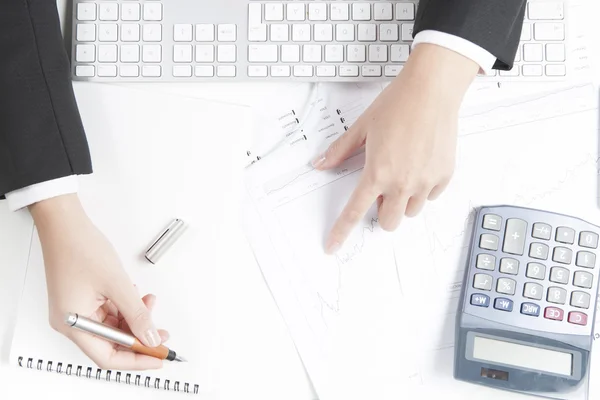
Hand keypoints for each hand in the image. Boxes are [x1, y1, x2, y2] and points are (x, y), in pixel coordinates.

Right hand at [29, 194, 167, 369]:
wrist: (65, 223)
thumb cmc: (79, 247)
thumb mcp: (117, 284)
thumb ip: (137, 313)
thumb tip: (150, 335)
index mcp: (73, 323)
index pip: (107, 357)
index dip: (135, 360)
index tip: (157, 357)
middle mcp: (71, 320)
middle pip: (111, 342)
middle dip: (139, 336)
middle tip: (161, 333)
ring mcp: (76, 309)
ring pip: (113, 325)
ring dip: (134, 317)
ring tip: (150, 303)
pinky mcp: (82, 298)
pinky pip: (108, 311)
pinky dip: (126, 306)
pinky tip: (136, 296)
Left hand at [313, 44, 479, 252]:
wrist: (431, 90)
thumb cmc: (397, 105)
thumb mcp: (362, 128)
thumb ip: (340, 151)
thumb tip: (320, 164)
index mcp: (377, 172)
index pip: (355, 211)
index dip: (341, 231)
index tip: (332, 246)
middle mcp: (402, 183)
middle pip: (388, 222)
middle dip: (381, 211)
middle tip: (381, 187)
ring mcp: (425, 181)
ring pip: (410, 211)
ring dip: (402, 201)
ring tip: (403, 172)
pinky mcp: (444, 176)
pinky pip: (430, 197)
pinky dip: (422, 189)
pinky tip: (419, 165)